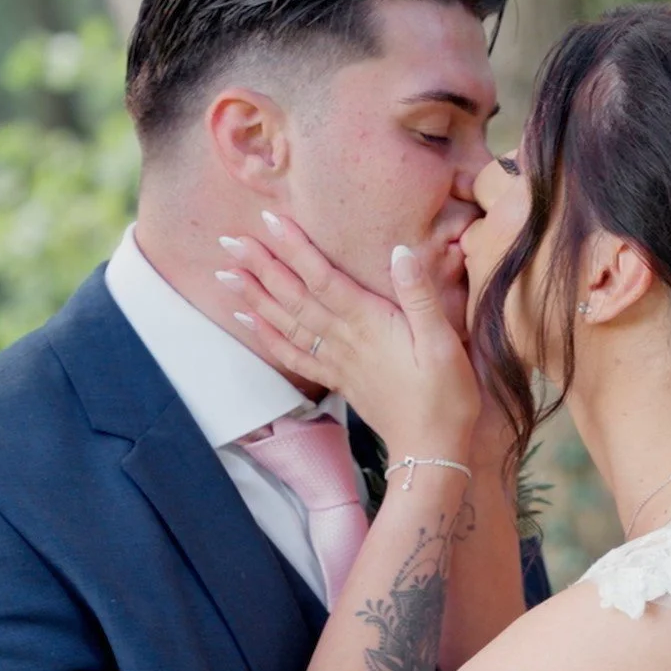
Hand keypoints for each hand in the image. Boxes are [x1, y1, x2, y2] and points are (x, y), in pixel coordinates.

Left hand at [217, 212, 478, 457]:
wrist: (430, 449)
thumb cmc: (445, 395)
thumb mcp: (443, 342)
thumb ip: (420, 295)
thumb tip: (400, 251)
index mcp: (370, 324)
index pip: (323, 278)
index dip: (295, 248)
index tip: (269, 221)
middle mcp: (345, 340)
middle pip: (295, 297)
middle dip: (262, 267)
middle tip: (230, 241)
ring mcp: (337, 361)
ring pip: (288, 323)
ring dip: (255, 297)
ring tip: (226, 274)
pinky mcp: (337, 379)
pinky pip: (294, 355)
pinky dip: (268, 337)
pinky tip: (248, 321)